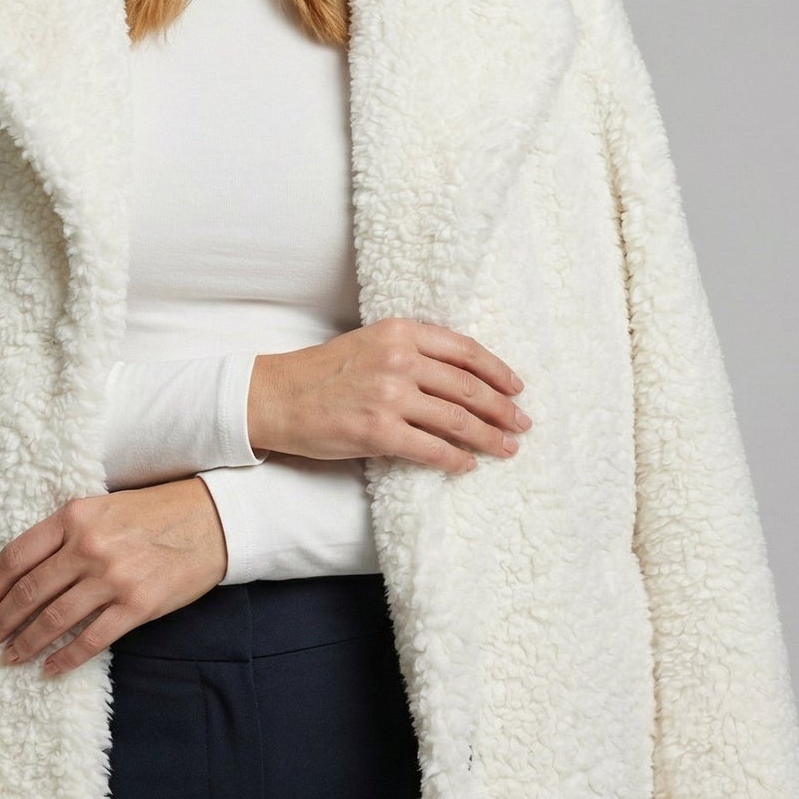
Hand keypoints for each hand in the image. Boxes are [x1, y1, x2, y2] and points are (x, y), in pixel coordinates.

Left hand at [0, 475, 227, 676]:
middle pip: (29, 591)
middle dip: (1, 620)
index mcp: (75, 516)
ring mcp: (113, 578)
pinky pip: (90, 639)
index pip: (17, 555)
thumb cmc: (155, 512)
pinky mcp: (136, 605)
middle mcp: (88, 546)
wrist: (212, 520)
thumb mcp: (104, 506)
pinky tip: (50, 670)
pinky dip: (65, 659)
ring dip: (26, 642)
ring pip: (54, 619)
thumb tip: (27, 570)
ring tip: (9, 657)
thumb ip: (68, 531)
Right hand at [246, 316, 530, 474]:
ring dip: (488, 438)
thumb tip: (460, 378)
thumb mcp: (370, 343)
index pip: (464, 350)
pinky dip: (454, 460)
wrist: (277, 396)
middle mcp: (399, 359)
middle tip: (522, 424)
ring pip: (456, 419)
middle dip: (502, 408)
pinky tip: (467, 466)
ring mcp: (389, 396)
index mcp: (400, 332)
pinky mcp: (378, 431)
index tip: (516, 388)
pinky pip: (430, 449)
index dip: (497, 371)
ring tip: (506, 449)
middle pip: (468, 386)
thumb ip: (412, 352)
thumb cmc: (323, 372)